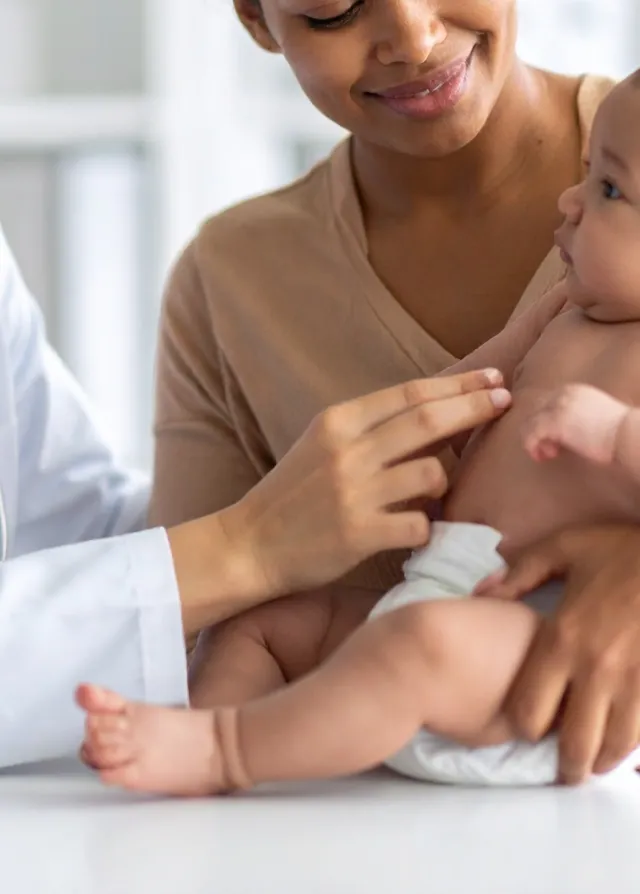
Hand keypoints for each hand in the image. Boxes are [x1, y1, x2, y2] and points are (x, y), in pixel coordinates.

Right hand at [225, 370, 509, 597]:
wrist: (248, 545)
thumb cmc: (290, 495)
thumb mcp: (321, 446)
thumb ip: (370, 430)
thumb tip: (434, 420)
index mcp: (338, 421)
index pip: (410, 393)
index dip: (459, 385)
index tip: (493, 379)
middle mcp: (348, 450)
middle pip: (429, 421)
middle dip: (476, 407)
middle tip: (507, 400)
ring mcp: (354, 492)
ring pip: (432, 473)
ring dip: (446, 480)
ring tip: (437, 490)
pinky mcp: (359, 534)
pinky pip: (420, 524)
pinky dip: (429, 526)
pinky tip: (420, 530)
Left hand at [476, 524, 639, 783]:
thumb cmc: (622, 550)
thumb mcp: (564, 547)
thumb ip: (520, 573)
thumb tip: (481, 592)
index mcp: (562, 639)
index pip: (529, 708)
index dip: (522, 727)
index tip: (523, 729)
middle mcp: (595, 669)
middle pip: (573, 741)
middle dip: (565, 764)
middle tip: (563, 771)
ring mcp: (634, 682)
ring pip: (614, 746)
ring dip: (601, 762)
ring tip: (594, 766)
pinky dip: (632, 746)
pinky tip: (625, 748)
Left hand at [523, 383, 627, 463]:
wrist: (626, 434)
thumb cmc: (617, 431)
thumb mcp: (593, 417)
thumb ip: (576, 417)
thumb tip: (562, 432)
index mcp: (574, 390)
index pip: (546, 403)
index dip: (545, 422)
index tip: (554, 440)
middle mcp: (563, 393)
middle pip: (535, 411)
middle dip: (537, 431)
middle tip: (549, 450)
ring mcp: (557, 406)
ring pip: (529, 421)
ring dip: (535, 441)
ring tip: (547, 455)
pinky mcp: (554, 421)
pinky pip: (531, 433)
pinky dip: (532, 446)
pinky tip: (544, 456)